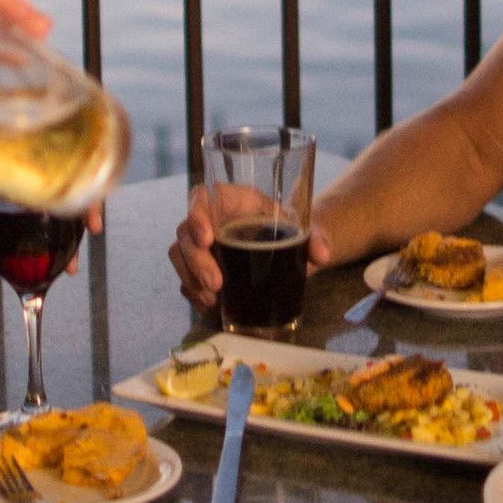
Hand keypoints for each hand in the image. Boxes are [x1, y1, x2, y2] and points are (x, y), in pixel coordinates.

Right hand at [170, 183, 326, 311]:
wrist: (293, 250)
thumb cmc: (294, 230)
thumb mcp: (307, 228)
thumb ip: (317, 237)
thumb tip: (322, 255)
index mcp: (232, 200)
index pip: (201, 197)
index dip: (196, 215)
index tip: (207, 238)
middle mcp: (211, 220)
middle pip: (185, 233)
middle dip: (196, 260)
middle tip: (217, 284)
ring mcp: (202, 246)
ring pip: (179, 256)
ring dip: (191, 279)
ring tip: (214, 299)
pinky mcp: (201, 269)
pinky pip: (186, 279)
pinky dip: (194, 294)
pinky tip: (212, 305)